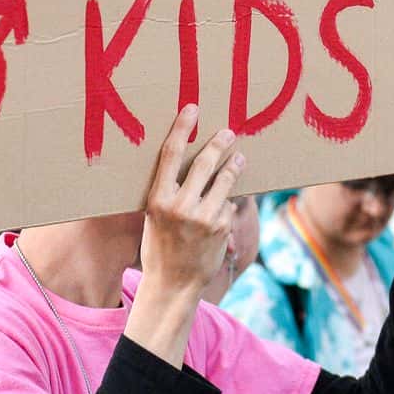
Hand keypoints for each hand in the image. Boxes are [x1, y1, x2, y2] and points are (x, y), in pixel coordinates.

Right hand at [138, 106, 244, 296]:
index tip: (192, 109)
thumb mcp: (154, 217)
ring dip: (234, 165)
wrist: (173, 285)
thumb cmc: (160, 247)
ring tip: (239, 157)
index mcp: (158, 200)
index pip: (170, 155)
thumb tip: (186, 162)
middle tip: (228, 132)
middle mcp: (180, 206)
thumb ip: (168, 192)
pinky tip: (225, 204)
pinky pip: (228, 203)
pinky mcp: (221, 227)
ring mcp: (203, 217)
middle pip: (204, 162)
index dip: (182, 128)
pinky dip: (228, 201)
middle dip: (218, 143)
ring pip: (224, 180)